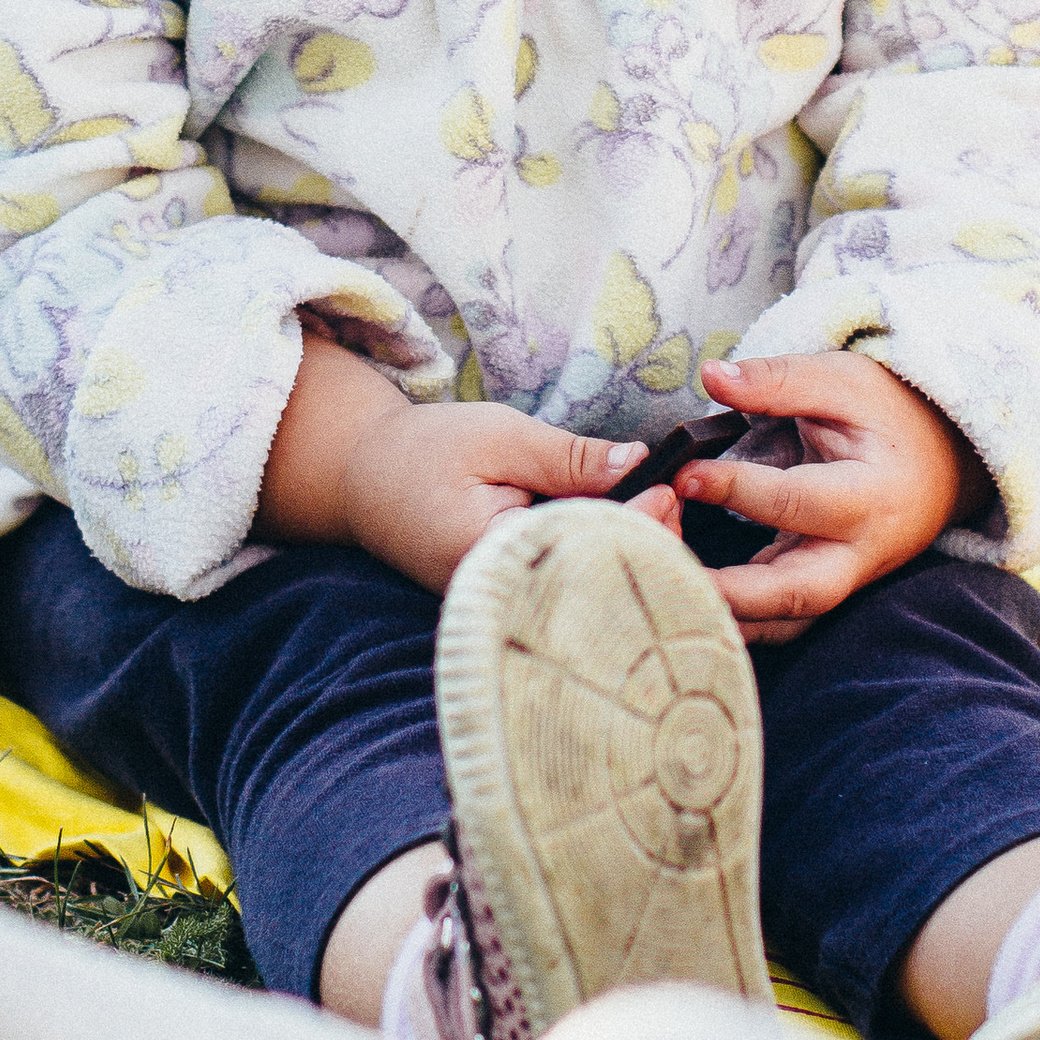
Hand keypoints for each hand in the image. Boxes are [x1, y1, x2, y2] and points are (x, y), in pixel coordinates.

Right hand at [256, 329, 644, 594]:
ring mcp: (508, 602)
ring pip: (586, 585)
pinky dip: (602, 554)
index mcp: (493, 560)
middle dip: (645, 544)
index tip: (670, 491)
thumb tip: (639, 462)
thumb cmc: (423, 451)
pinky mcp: (512, 594)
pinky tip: (632, 528)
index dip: (636, 523)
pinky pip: (569, 581)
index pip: (584, 549)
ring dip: (629, 549)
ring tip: (663, 508)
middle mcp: (503, 596)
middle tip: (678, 498)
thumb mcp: (498, 437)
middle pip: (594, 580)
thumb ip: (567, 456)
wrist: (361, 477)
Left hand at [676, 351, 970, 637]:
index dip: (735, 488)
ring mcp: (843, 579)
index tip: (682, 474)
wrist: (943, 461)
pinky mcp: (821, 588)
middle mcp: (860, 553)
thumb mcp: (842, 381)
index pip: (796, 501)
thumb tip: (712, 375)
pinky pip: (778, 617)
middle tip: (665, 566)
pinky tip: (684, 591)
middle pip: (797, 595)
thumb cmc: (889, 416)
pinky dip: (734, 614)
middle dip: (731, 592)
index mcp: (870, 497)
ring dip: (726, 614)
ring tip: (663, 585)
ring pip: (785, 620)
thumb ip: (777, 381)